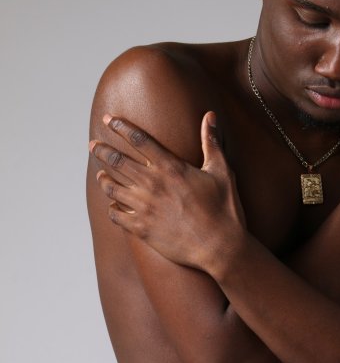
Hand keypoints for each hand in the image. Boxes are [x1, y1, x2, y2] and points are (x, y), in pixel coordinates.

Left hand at [89, 112, 245, 269]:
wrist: (219, 246)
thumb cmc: (224, 208)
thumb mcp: (221, 171)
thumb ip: (211, 142)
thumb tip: (210, 115)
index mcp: (170, 168)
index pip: (139, 140)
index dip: (121, 127)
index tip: (108, 119)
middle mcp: (152, 185)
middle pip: (117, 161)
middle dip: (102, 150)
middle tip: (92, 145)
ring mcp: (144, 207)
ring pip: (112, 188)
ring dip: (104, 179)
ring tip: (100, 174)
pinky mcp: (142, 228)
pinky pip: (116, 215)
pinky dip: (112, 208)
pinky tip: (113, 205)